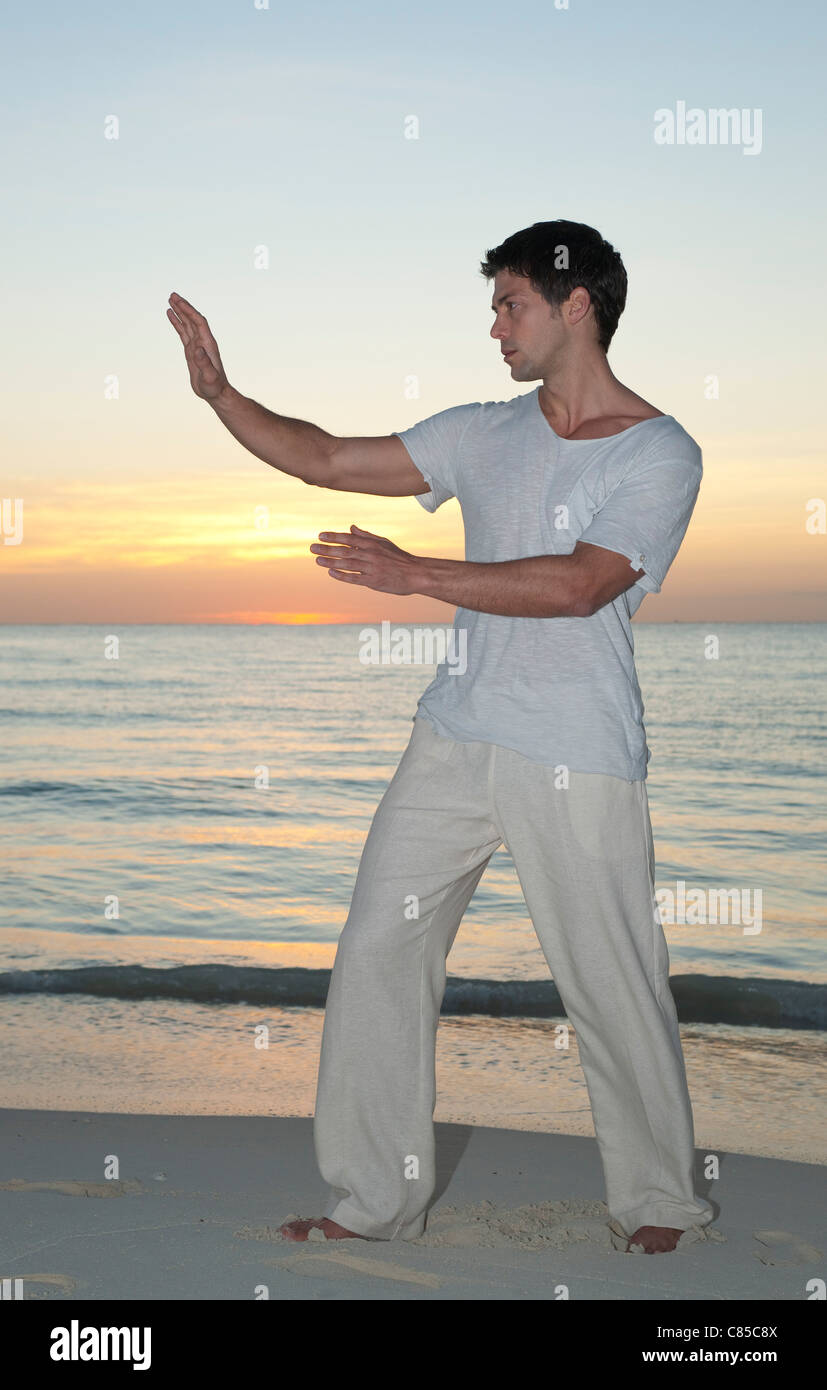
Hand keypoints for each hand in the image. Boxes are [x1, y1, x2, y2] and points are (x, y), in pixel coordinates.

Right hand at [167, 292, 230, 400]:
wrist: (216, 393)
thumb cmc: (215, 387)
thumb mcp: (210, 376)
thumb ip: (204, 363)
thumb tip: (198, 350)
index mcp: (207, 344)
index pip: (199, 322)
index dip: (189, 310)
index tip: (178, 301)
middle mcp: (203, 341)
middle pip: (193, 319)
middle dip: (183, 306)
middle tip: (172, 295)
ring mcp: (197, 345)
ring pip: (187, 324)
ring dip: (180, 312)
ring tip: (170, 300)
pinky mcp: (191, 351)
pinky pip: (183, 332)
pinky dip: (177, 323)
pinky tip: (170, 315)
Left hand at [310, 525, 424, 594]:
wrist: (416, 573)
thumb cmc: (399, 558)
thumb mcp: (384, 543)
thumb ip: (366, 536)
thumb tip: (351, 527)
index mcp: (372, 544)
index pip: (349, 538)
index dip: (334, 537)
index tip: (320, 535)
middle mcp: (370, 555)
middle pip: (345, 550)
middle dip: (327, 548)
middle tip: (312, 548)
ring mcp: (372, 568)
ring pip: (347, 563)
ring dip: (331, 561)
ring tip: (317, 559)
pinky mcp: (374, 581)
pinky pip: (354, 578)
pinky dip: (342, 575)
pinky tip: (331, 572)